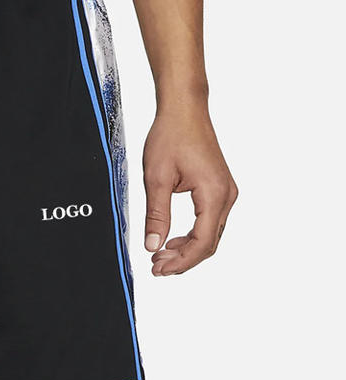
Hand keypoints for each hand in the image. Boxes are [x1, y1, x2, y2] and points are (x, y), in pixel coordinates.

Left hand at [142, 102, 237, 275]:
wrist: (184, 110)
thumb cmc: (171, 136)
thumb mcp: (156, 179)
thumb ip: (156, 215)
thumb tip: (153, 245)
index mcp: (214, 194)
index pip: (202, 242)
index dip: (181, 261)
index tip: (159, 269)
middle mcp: (226, 195)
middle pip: (209, 242)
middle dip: (183, 260)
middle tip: (156, 267)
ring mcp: (225, 192)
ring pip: (210, 234)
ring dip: (187, 249)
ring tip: (160, 256)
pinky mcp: (219, 188)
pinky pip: (209, 220)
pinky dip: (192, 234)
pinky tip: (172, 239)